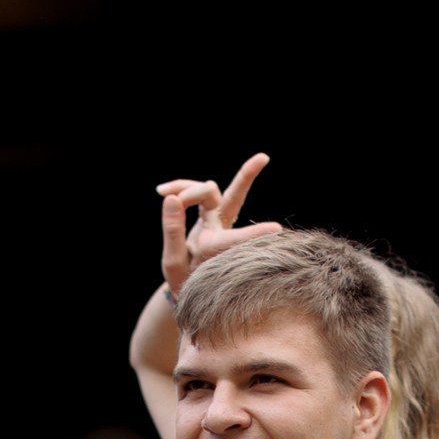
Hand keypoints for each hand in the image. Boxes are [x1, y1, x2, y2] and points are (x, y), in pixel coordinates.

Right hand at [158, 153, 280, 297]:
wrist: (188, 281)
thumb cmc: (183, 278)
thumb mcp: (173, 262)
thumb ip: (172, 230)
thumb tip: (171, 198)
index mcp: (214, 250)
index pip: (234, 240)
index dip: (254, 234)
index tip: (277, 229)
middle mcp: (220, 231)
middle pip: (233, 199)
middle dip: (245, 178)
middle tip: (262, 157)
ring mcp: (216, 220)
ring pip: (208, 190)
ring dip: (185, 188)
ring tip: (161, 191)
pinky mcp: (209, 213)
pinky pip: (197, 191)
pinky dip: (181, 188)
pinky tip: (162, 191)